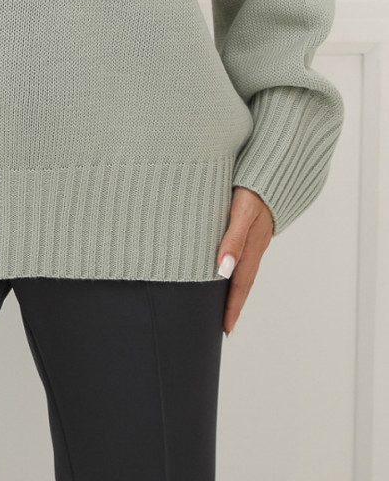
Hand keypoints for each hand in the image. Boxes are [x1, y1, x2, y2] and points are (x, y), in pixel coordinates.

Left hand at [216, 186, 273, 335]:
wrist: (274, 169)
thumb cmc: (254, 187)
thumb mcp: (241, 212)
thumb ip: (232, 239)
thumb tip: (222, 269)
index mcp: (252, 246)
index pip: (240, 285)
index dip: (232, 307)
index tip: (225, 328)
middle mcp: (254, 245)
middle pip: (243, 282)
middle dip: (234, 304)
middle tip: (224, 325)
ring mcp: (255, 237)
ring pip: (244, 269)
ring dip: (235, 288)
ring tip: (225, 304)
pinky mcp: (254, 227)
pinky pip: (244, 254)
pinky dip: (236, 268)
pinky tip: (228, 268)